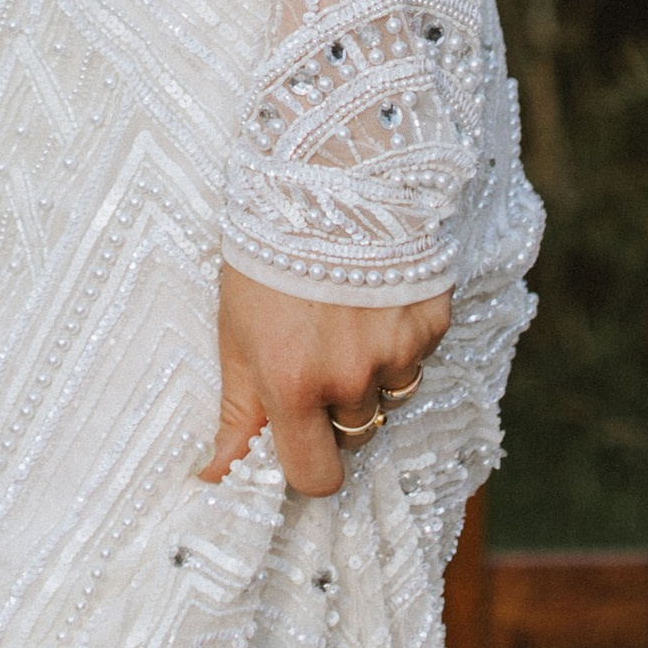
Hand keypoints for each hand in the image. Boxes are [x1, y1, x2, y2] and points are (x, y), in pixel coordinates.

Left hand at [200, 262, 449, 498]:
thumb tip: (216, 474)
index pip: (316, 476)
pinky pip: (418, 356)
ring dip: (372, 373)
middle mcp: (349, 377)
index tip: (299, 435)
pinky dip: (399, 337)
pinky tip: (375, 294)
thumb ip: (237, 409)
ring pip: (390, 395)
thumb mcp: (235, 328)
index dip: (309, 462)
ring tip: (345, 315)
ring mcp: (396, 351)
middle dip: (338, 408)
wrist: (326, 171)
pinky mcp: (432, 323)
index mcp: (293, 384)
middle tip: (317, 352)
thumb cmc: (266, 249)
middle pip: (356, 434)